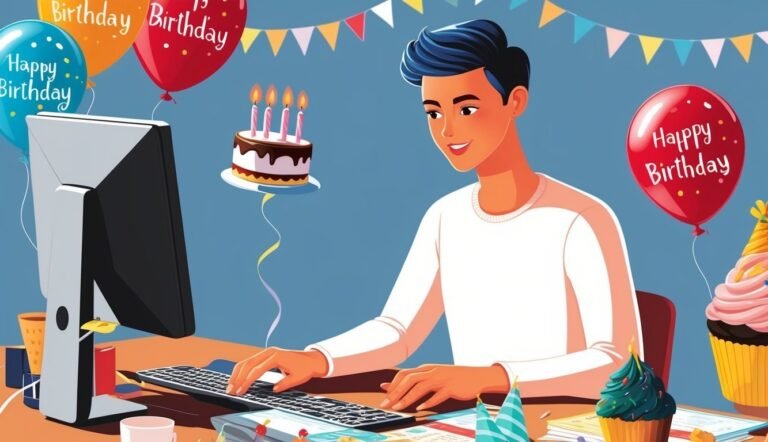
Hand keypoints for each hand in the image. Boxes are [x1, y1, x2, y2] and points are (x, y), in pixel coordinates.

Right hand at [227, 348, 328, 394]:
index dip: (247, 381)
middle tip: (230, 391)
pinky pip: (250, 362)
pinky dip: (242, 370)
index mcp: (276, 357)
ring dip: (237, 374)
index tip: (240, 391)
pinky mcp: (265, 356)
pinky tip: (237, 379)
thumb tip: (273, 390)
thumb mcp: (297, 378)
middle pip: (248, 364)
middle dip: (237, 378)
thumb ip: (284, 384)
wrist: (311, 359)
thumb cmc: (305, 369)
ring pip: (246, 362)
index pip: (257, 370)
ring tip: (230, 387)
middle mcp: (268, 352)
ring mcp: (266, 353)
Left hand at [379, 364, 509, 411]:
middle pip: (409, 379)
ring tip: (398, 408)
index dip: (393, 385)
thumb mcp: (430, 376)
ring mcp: (442, 379)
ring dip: (408, 398)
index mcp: (426, 369)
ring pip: (421, 387)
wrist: (476, 376)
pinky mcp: (451, 388)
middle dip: (396, 392)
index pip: (404, 374)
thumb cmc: (450, 378)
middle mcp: (432, 372)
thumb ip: (410, 380)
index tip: (385, 397)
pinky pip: (438, 395)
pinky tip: (420, 408)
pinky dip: (428, 402)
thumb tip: (386, 386)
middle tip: (386, 405)